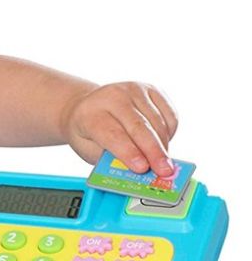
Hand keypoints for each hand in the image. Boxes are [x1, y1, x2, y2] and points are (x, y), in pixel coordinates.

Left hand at [59, 82, 178, 176]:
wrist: (89, 107)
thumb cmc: (90, 134)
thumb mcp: (90, 150)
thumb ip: (112, 160)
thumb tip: (140, 170)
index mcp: (90, 113)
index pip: (112, 134)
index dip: (128, 152)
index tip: (142, 168)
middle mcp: (112, 96)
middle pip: (139, 127)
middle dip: (154, 152)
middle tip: (165, 171)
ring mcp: (133, 90)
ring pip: (157, 122)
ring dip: (163, 145)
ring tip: (163, 163)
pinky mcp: (151, 89)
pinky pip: (169, 115)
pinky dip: (169, 133)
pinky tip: (161, 143)